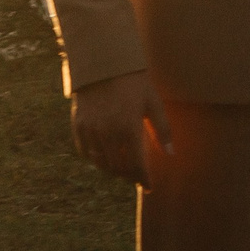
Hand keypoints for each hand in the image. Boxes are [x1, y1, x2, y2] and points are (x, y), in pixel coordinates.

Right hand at [70, 68, 173, 185]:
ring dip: (113, 170)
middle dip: (129, 176)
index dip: (143, 179)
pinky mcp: (79, 125)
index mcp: (129, 127)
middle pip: (118, 167)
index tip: (149, 187)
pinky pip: (86, 152)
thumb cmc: (135, 83)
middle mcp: (108, 132)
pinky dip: (95, 160)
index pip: (137, 165)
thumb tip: (170, 154)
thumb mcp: (153, 103)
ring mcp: (91, 130)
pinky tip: (105, 158)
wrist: (104, 63)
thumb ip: (163, 130)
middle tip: (137, 177)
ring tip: (122, 169)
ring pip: (101, 163)